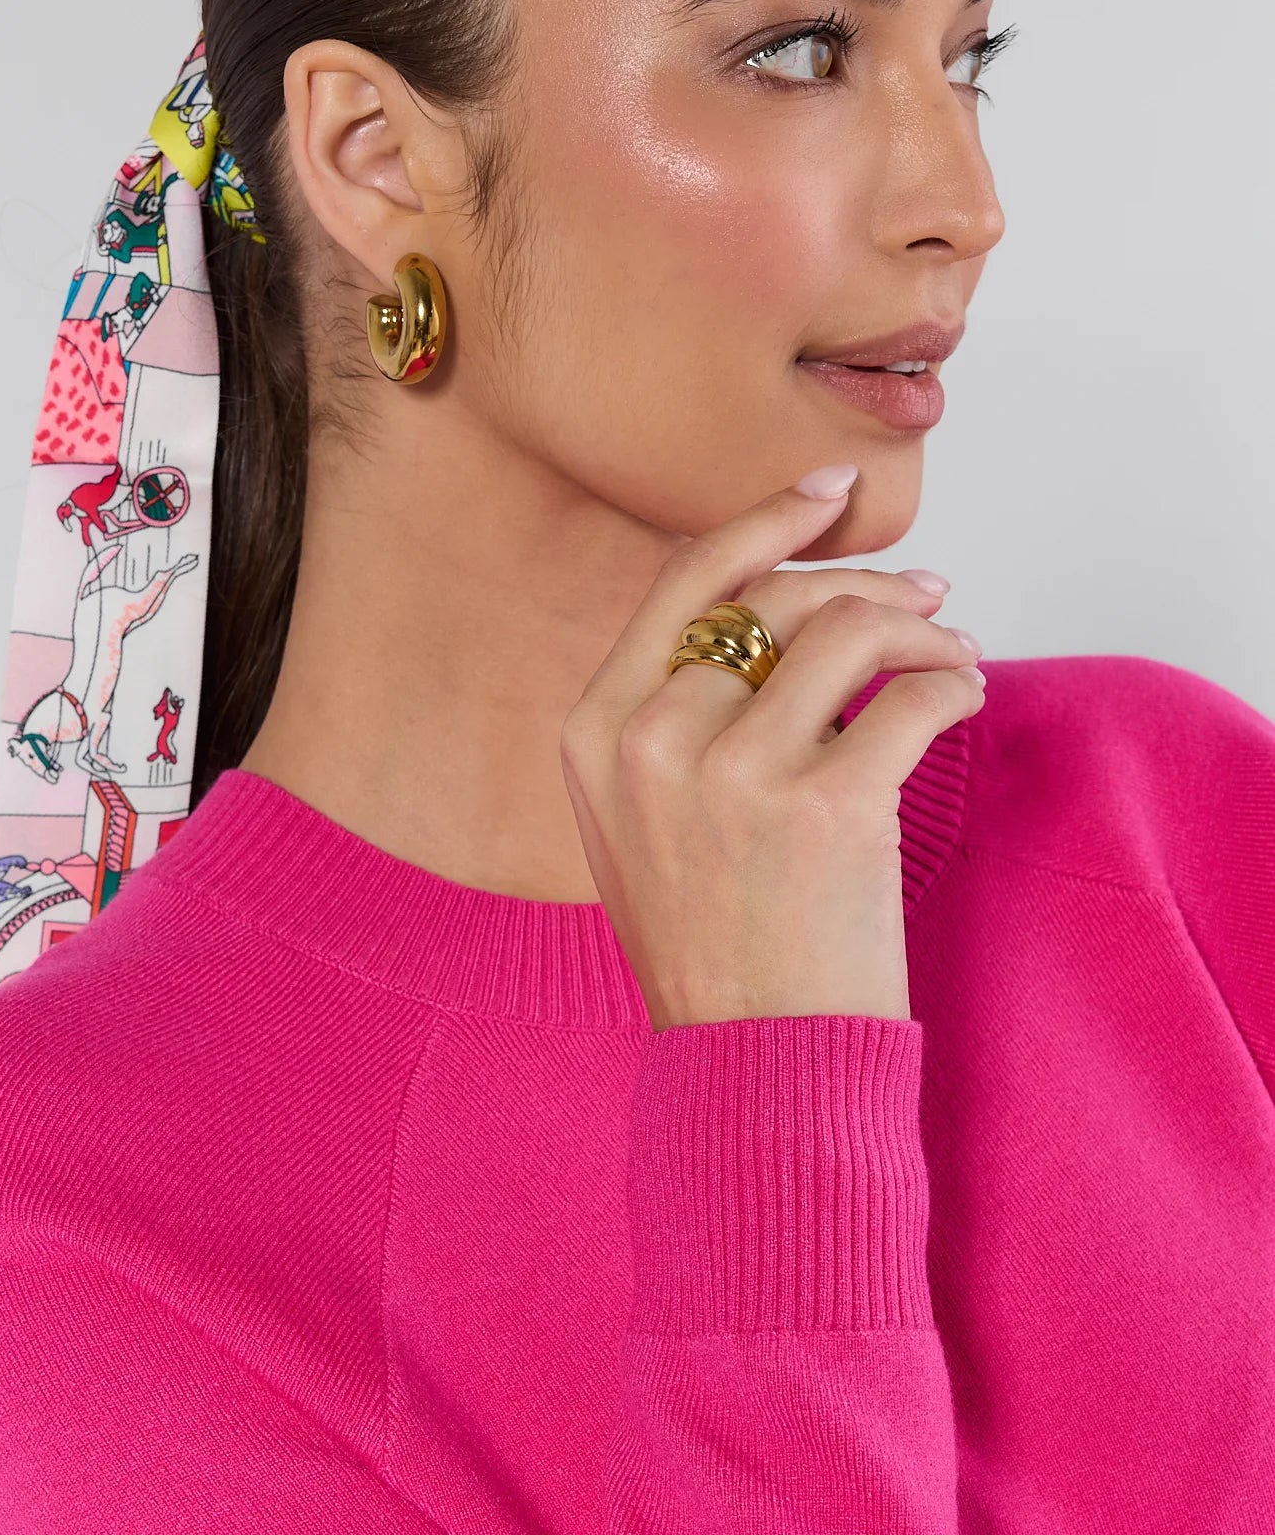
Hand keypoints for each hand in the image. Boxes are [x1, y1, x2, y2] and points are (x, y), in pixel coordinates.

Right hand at [558, 473, 984, 1027]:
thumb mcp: (639, 815)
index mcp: (595, 730)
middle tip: (931, 594)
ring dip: (923, 630)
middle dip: (869, 585)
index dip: (765, 522)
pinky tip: (961, 698)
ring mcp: (733, 776)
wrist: (751, 1064)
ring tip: (954, 653)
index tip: (831, 492)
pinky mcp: (824, 811)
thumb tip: (783, 599)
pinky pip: (909, 699)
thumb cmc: (710, 936)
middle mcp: (652, 741)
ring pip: (850, 632)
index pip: (686, 582)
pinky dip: (952, 685)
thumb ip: (673, 710)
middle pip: (777, 598)